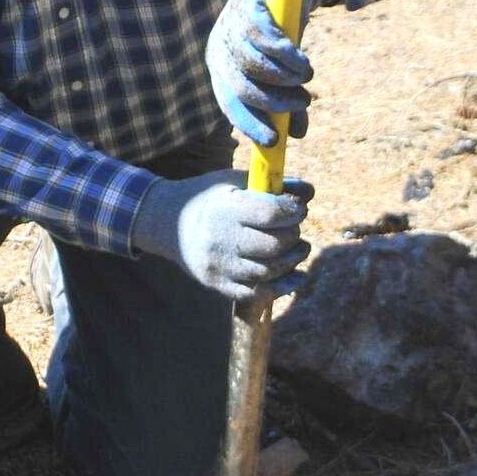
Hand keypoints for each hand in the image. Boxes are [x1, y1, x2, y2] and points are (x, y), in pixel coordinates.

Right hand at [133, 170, 314, 301]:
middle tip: (294, 229)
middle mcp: (220, 239)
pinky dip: (282, 286)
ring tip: (298, 249)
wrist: (168, 222)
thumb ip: (272, 186)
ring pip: (269, 272)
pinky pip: (257, 293)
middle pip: (273, 246)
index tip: (299, 209)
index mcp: (225, 209)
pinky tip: (295, 275)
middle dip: (293, 236)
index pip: (271, 214)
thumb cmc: (210, 197)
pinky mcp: (218, 285)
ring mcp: (219, 266)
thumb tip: (307, 192)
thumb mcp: (235, 182)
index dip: (294, 212)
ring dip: (292, 260)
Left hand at [205, 0, 321, 147]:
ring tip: (307, 76)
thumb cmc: (280, 37)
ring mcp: (229, 24)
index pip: (229, 103)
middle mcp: (220, 48)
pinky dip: (287, 55)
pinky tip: (301, 60)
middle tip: (303, 102)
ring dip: (285, 77)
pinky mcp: (245, 3)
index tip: (274, 140)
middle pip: (241, 85)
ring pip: (253, 63)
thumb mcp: (283, 71)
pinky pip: (266, 37)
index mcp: (222, 68)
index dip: (249, 123)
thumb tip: (298, 135)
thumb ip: (287, 101)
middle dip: (274, 101)